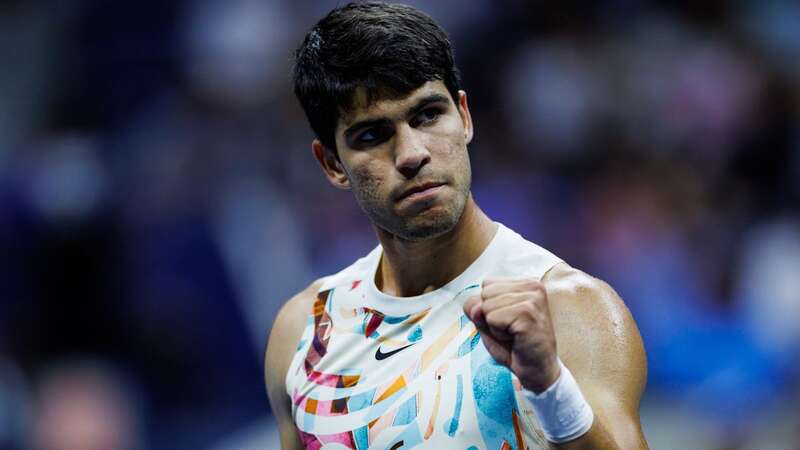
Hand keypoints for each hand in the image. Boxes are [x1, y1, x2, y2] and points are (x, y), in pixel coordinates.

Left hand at [463, 278, 560, 392]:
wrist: (537, 370)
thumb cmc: (514, 345)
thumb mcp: (488, 322)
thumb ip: (476, 309)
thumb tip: (476, 307)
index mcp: (525, 283)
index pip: (486, 284)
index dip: (489, 307)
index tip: (508, 320)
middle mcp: (532, 285)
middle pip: (484, 293)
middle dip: (490, 316)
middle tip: (511, 329)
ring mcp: (532, 299)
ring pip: (486, 306)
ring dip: (495, 326)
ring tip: (514, 333)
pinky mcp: (527, 313)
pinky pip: (492, 319)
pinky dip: (498, 333)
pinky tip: (516, 338)